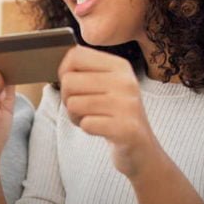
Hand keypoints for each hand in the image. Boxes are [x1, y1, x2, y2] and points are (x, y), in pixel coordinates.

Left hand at [58, 46, 164, 178]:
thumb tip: (63, 66)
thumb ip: (85, 71)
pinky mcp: (125, 128)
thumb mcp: (106, 85)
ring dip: (76, 116)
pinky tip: (100, 130)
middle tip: (84, 109)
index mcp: (120, 66)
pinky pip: (86, 124)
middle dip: (67, 99)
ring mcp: (127, 105)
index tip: (74, 86)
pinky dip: (87, 129)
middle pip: (69, 81)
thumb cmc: (115, 114)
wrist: (141, 147)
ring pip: (73, 103)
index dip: (64, 72)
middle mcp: (125, 82)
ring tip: (93, 119)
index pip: (76, 56)